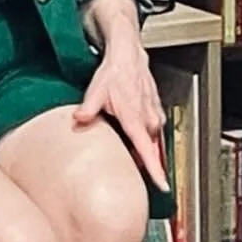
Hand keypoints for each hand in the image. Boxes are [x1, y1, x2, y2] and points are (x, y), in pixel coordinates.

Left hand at [73, 28, 168, 189]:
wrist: (128, 57)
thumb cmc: (114, 74)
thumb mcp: (96, 91)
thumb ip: (88, 108)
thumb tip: (78, 119)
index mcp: (136, 120)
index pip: (148, 151)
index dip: (156, 170)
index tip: (162, 185)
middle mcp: (150, 120)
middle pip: (150, 152)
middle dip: (144, 165)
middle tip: (130, 174)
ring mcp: (155, 116)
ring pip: (152, 142)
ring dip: (144, 150)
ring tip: (128, 151)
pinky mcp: (156, 112)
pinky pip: (153, 133)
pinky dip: (146, 138)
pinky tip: (133, 133)